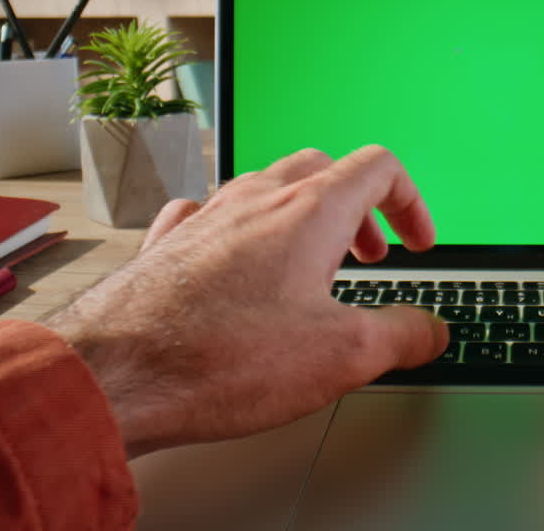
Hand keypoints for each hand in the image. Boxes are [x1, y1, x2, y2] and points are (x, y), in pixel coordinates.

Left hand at [45, 146, 448, 457]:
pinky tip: (232, 257)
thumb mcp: (343, 355)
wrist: (114, 374)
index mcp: (309, 211)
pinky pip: (209, 213)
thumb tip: (429, 330)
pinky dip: (238, 229)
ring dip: (302, 218)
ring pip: (266, 188)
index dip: (411, 204)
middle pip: (322, 170)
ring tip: (310, 266)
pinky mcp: (166, 246)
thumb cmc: (219, 358)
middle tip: (371, 256)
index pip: (378, 169)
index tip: (417, 244)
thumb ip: (403, 335)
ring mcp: (206, 217)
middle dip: (359, 210)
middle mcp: (256, 199)